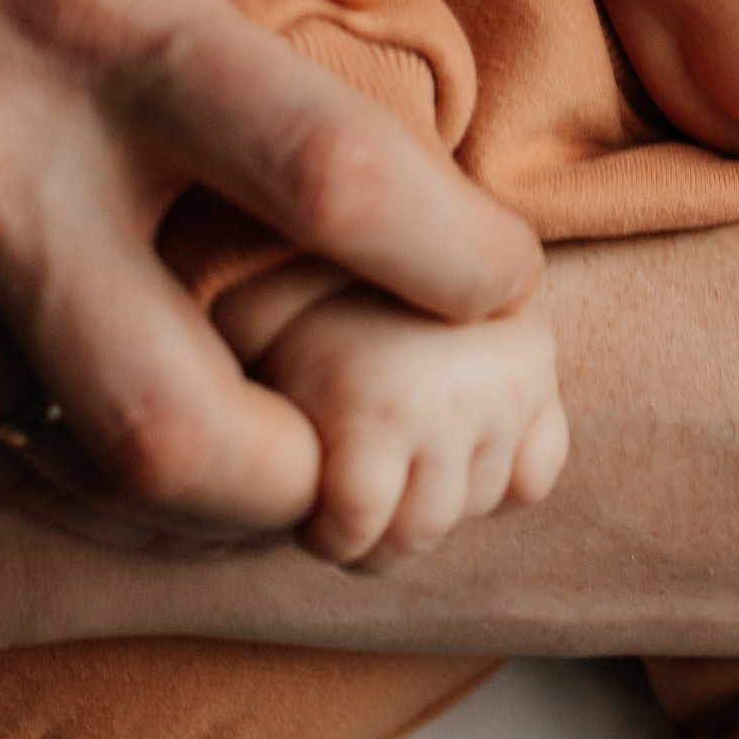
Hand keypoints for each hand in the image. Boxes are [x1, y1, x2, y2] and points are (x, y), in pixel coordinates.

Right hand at [0, 0, 541, 539]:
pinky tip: (202, 457)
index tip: (506, 279)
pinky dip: (130, 501)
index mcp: (93, 15)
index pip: (320, 172)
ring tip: (317, 453)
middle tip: (404, 421)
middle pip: (184, 421)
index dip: (456, 256)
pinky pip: (15, 476)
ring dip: (238, 506)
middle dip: (331, 464)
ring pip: (98, 483)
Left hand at [213, 260, 569, 570]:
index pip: (355, 534)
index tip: (311, 508)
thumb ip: (218, 388)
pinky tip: (457, 441)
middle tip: (352, 497)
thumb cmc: (299, 280)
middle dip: (377, 535)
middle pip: (419, 533)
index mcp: (373, 400)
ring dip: (434, 499)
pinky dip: (503, 475)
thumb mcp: (244, 323)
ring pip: (478, 503)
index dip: (326, 536)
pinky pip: (536, 475)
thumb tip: (193, 457)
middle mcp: (453, 402)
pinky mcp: (546, 384)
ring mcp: (509, 394)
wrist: (394, 202)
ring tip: (395, 460)